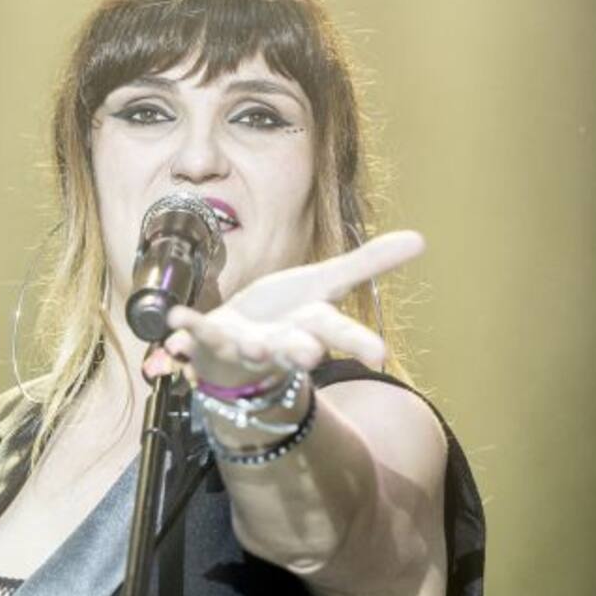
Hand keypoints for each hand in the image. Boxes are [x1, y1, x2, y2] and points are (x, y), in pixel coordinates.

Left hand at [141, 230, 425, 387]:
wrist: (239, 354)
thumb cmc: (283, 317)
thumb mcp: (324, 286)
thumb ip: (367, 266)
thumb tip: (422, 239)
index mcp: (310, 327)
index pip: (339, 335)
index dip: (358, 344)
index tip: (378, 356)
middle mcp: (279, 343)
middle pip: (295, 349)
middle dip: (301, 352)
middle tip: (310, 356)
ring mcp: (242, 347)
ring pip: (248, 350)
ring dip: (249, 348)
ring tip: (254, 347)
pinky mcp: (208, 344)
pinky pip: (195, 338)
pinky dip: (185, 333)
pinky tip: (173, 331)